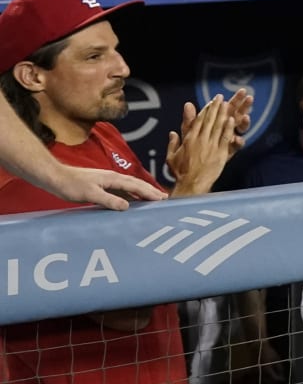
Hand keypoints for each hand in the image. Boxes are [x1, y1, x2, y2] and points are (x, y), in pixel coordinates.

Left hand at [43, 164, 166, 209]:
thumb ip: (109, 200)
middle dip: (151, 190)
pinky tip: (131, 199)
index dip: (150, 192)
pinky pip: (122, 189)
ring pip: (130, 186)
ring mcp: (107, 180)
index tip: (162, 198)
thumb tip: (127, 206)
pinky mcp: (101, 185)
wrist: (56, 177)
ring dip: (142, 191)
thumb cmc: (71, 185)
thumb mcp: (90, 194)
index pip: (136, 185)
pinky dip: (131, 194)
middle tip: (164, 198)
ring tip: (152, 198)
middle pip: (137, 183)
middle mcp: (113, 177)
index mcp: (113, 178)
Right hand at [166, 95, 236, 194]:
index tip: (210, 103)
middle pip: (209, 120)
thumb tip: (172, 133)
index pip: (198, 121)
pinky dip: (228, 128)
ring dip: (222, 113)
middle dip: (215, 107)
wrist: (192, 184)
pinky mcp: (220, 153)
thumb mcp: (172, 157)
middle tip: (220, 97)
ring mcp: (211, 146)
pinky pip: (225, 138)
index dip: (205, 110)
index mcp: (189, 139)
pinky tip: (232, 119)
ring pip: (218, 126)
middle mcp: (201, 140)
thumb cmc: (181, 173)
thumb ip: (173, 143)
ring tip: (226, 103)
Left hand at [182, 87, 252, 157]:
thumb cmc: (190, 150)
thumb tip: (187, 104)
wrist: (192, 173)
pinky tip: (236, 138)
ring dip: (244, 122)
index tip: (241, 91)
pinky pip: (236, 145)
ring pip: (240, 129)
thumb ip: (189, 120)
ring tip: (246, 117)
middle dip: (243, 106)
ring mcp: (228, 140)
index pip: (226, 107)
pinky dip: (237, 141)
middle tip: (249, 96)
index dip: (234, 99)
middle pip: (237, 115)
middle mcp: (224, 129)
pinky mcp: (228, 151)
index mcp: (216, 122)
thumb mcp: (189, 132)